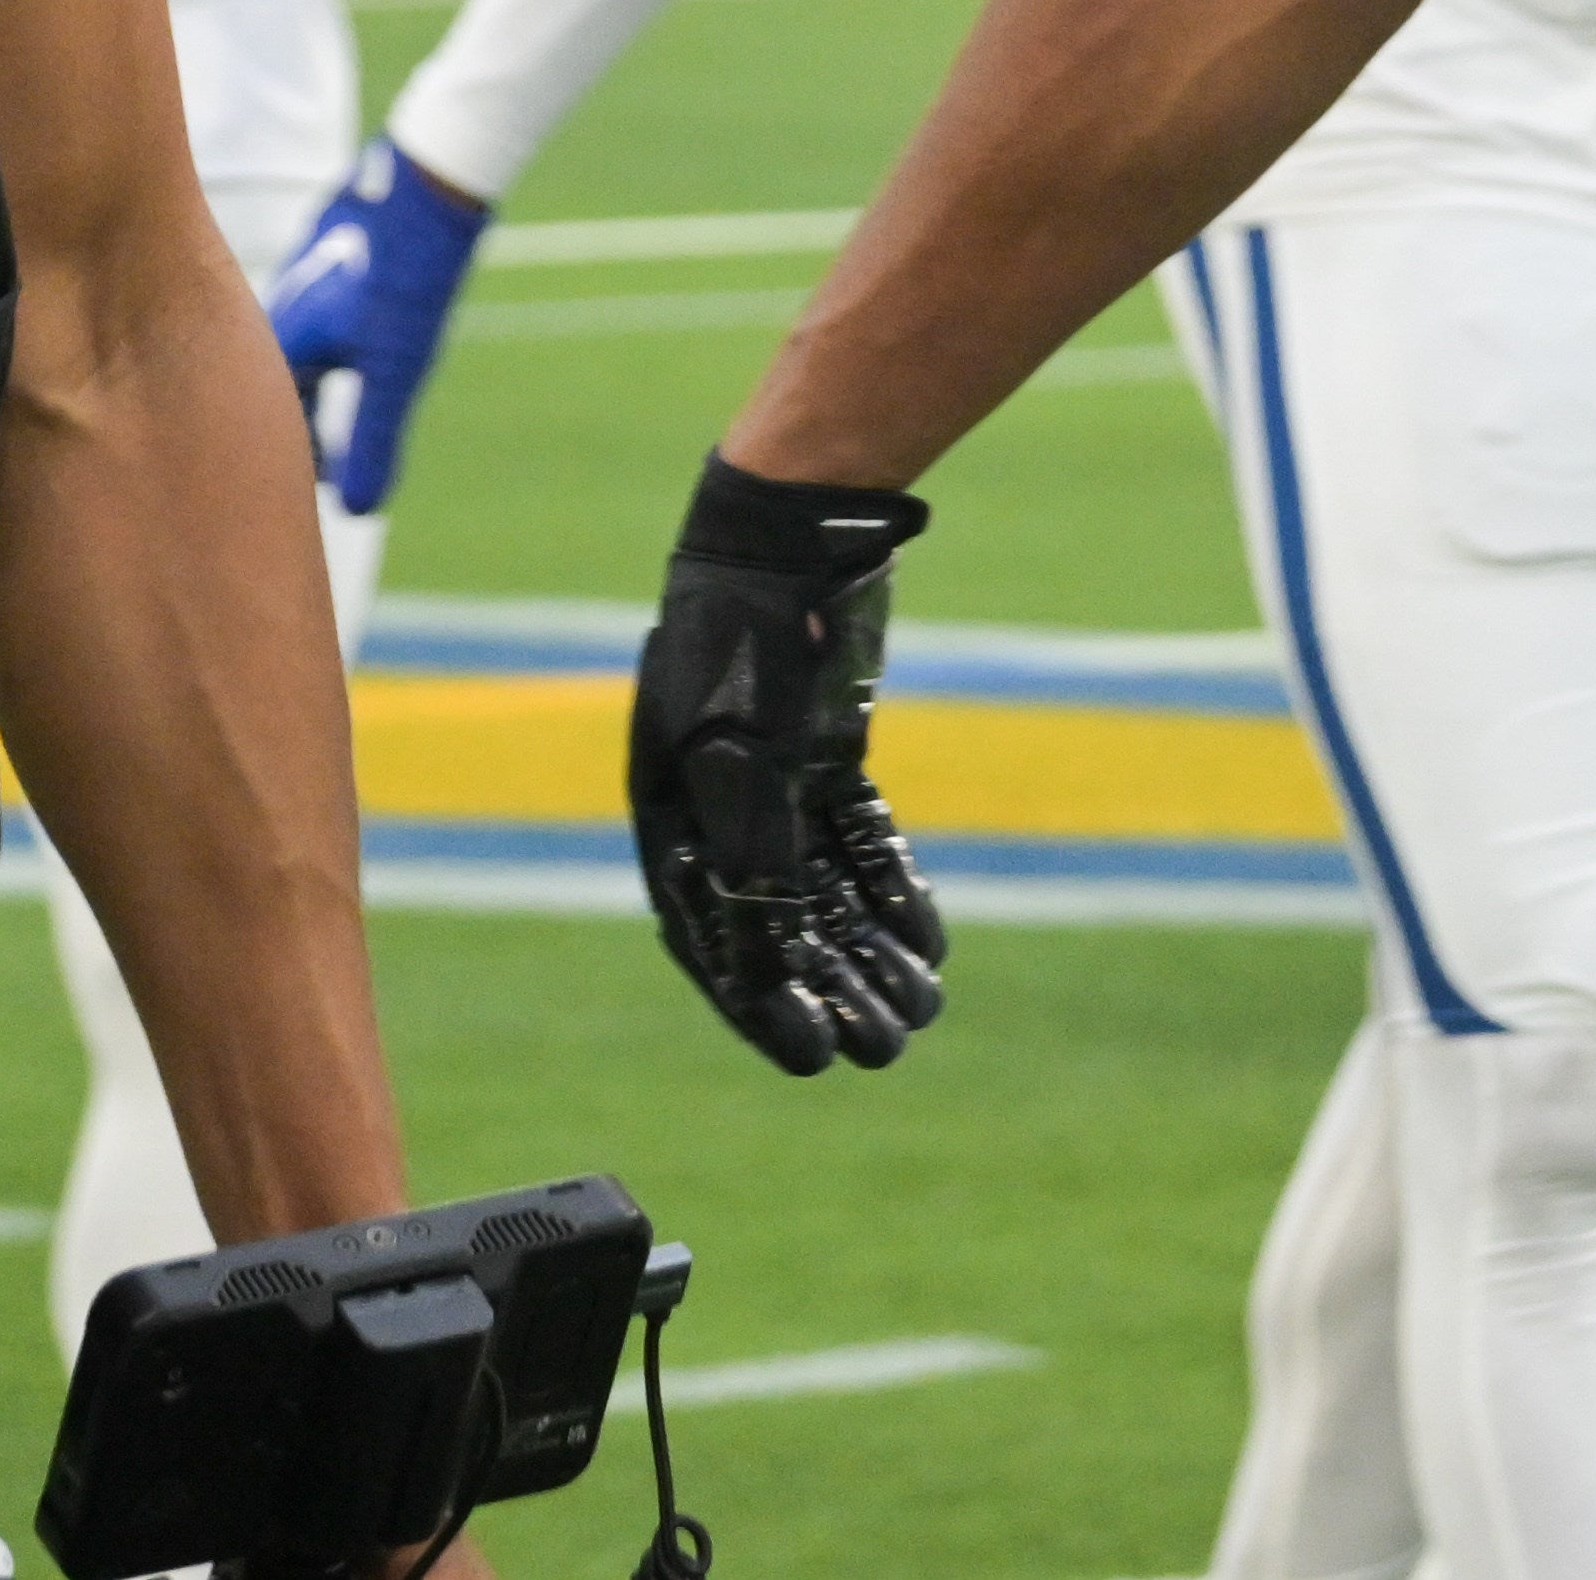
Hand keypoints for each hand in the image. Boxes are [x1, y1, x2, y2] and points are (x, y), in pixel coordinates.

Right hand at [259, 140, 490, 516]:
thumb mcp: (394, 370)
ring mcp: (305, 272)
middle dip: (300, 423)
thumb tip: (361, 510)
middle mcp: (279, 308)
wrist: (429, 178)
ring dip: (315, 379)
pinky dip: (332, 337)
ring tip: (345, 407)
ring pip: (298, 342)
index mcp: (278, 344)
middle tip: (331, 460)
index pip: (276, 424)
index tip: (326, 490)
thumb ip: (372, 439)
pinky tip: (357, 334)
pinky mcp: (333, 243)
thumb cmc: (405, 276)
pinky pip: (319, 306)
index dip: (300, 462)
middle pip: (280, 384)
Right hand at [628, 457, 947, 1074]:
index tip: (815, 1060)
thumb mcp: (742, 752)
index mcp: (670, 819)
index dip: (764, 1006)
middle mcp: (714, 810)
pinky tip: (925, 938)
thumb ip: (753, 852)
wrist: (791, 535)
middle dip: (833, 992)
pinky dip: (887, 887)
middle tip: (891, 1049)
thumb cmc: (748, 640)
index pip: (714, 942)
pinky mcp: (822, 752)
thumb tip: (771, 959)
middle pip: (778, 927)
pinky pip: (854, 839)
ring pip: (824, 889)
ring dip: (869, 950)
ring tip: (921, 1007)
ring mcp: (771, 781)